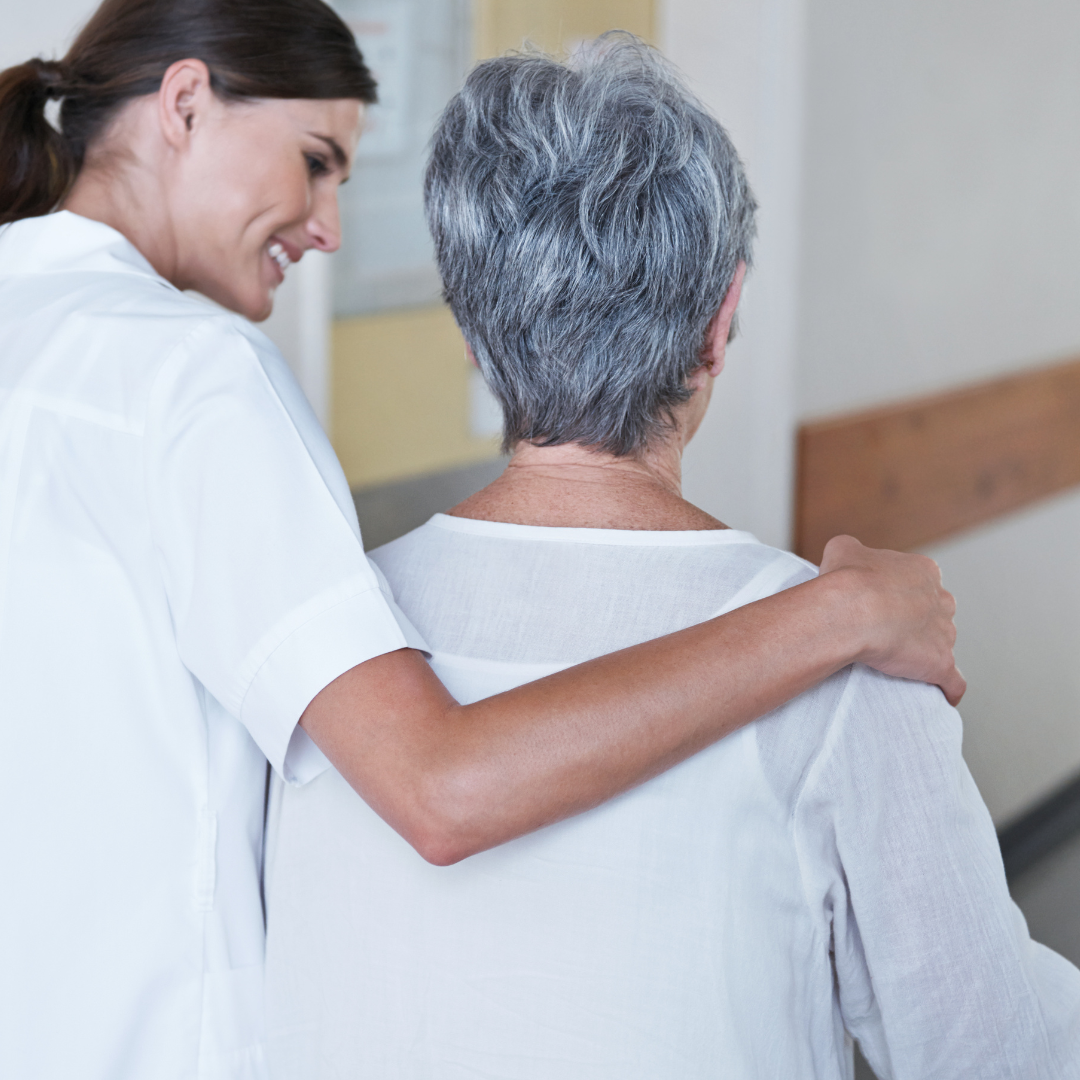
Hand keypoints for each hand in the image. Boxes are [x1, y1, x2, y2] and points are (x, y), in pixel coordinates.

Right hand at [818, 535, 964, 705]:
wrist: (851, 611)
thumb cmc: (846, 579)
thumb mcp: (842, 548)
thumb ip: (852, 550)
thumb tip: (849, 555)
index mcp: (923, 570)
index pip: (920, 582)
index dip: (900, 594)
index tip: (880, 604)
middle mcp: (941, 599)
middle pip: (935, 612)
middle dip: (917, 623)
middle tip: (886, 633)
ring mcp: (944, 633)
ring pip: (941, 644)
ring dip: (925, 654)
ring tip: (898, 665)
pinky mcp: (941, 663)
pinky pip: (953, 681)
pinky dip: (948, 688)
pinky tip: (942, 694)